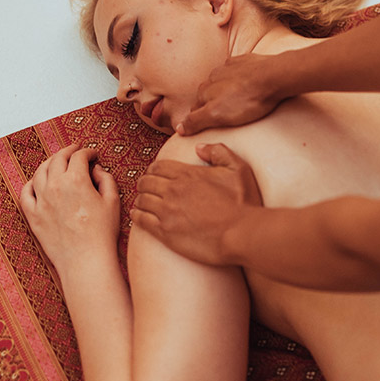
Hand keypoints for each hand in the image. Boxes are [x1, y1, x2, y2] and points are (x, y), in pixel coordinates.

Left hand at [20, 144, 120, 274]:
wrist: (86, 260)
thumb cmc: (103, 233)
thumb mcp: (113, 201)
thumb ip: (106, 179)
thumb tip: (96, 169)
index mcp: (76, 180)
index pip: (80, 156)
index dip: (88, 152)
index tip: (94, 155)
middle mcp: (55, 186)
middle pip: (58, 159)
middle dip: (69, 151)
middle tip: (76, 150)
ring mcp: (41, 201)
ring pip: (40, 171)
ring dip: (50, 162)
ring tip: (57, 161)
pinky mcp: (33, 216)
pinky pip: (25, 193)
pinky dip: (31, 183)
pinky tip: (38, 181)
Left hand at [132, 144, 261, 265]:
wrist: (241, 233)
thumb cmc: (243, 202)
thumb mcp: (238, 168)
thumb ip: (219, 151)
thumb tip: (199, 147)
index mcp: (188, 174)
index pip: (159, 166)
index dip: (154, 169)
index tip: (154, 173)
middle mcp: (173, 190)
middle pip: (146, 182)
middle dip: (144, 182)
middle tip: (145, 187)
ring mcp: (167, 211)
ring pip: (142, 200)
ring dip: (140, 198)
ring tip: (142, 201)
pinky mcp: (165, 232)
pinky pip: (141, 220)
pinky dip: (137, 215)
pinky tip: (138, 215)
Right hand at [176, 54, 282, 134]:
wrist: (274, 76)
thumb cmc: (248, 98)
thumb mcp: (218, 115)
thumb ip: (196, 121)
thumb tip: (179, 128)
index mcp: (205, 91)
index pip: (195, 109)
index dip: (198, 119)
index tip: (205, 126)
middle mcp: (213, 77)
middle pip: (207, 95)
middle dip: (210, 104)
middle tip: (222, 116)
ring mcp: (229, 67)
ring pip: (221, 82)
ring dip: (224, 91)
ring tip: (237, 102)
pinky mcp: (244, 61)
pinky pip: (236, 71)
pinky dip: (238, 79)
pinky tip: (247, 85)